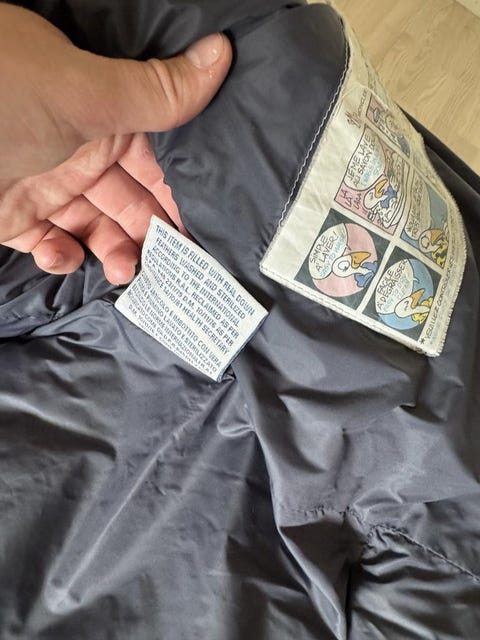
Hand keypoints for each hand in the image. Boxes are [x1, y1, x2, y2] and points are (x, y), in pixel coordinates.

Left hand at [0, 4, 231, 283]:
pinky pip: (45, 242)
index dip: (181, 194)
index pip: (157, 160)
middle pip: (130, 200)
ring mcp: (43, 183)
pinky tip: (63, 255)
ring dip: (112, 250)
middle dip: (151, 233)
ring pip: (94, 227)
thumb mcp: (82, 94)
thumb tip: (219, 57)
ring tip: (123, 269)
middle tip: (171, 264)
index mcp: (101, 113)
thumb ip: (153, 93)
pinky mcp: (10, 214)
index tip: (203, 230)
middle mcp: (77, 150)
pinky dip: (58, 255)